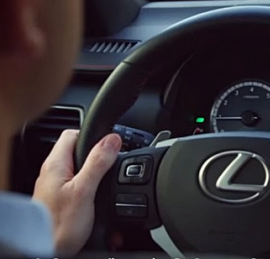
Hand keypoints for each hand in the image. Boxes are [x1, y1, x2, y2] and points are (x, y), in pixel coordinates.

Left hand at [32, 129, 121, 256]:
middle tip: (112, 168)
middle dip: (99, 159)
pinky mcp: (61, 202)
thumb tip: (112, 139)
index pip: (72, 134)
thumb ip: (98, 163)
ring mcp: (56, 189)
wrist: (45, 253)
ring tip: (108, 187)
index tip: (110, 145)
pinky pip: (80, 188)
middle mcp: (53, 174)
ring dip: (98, 178)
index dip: (93, 136)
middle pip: (79, 153)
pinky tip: (100, 203)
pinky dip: (93, 193)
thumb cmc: (58, 227)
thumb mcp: (84, 191)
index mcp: (55, 165)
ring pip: (81, 172)